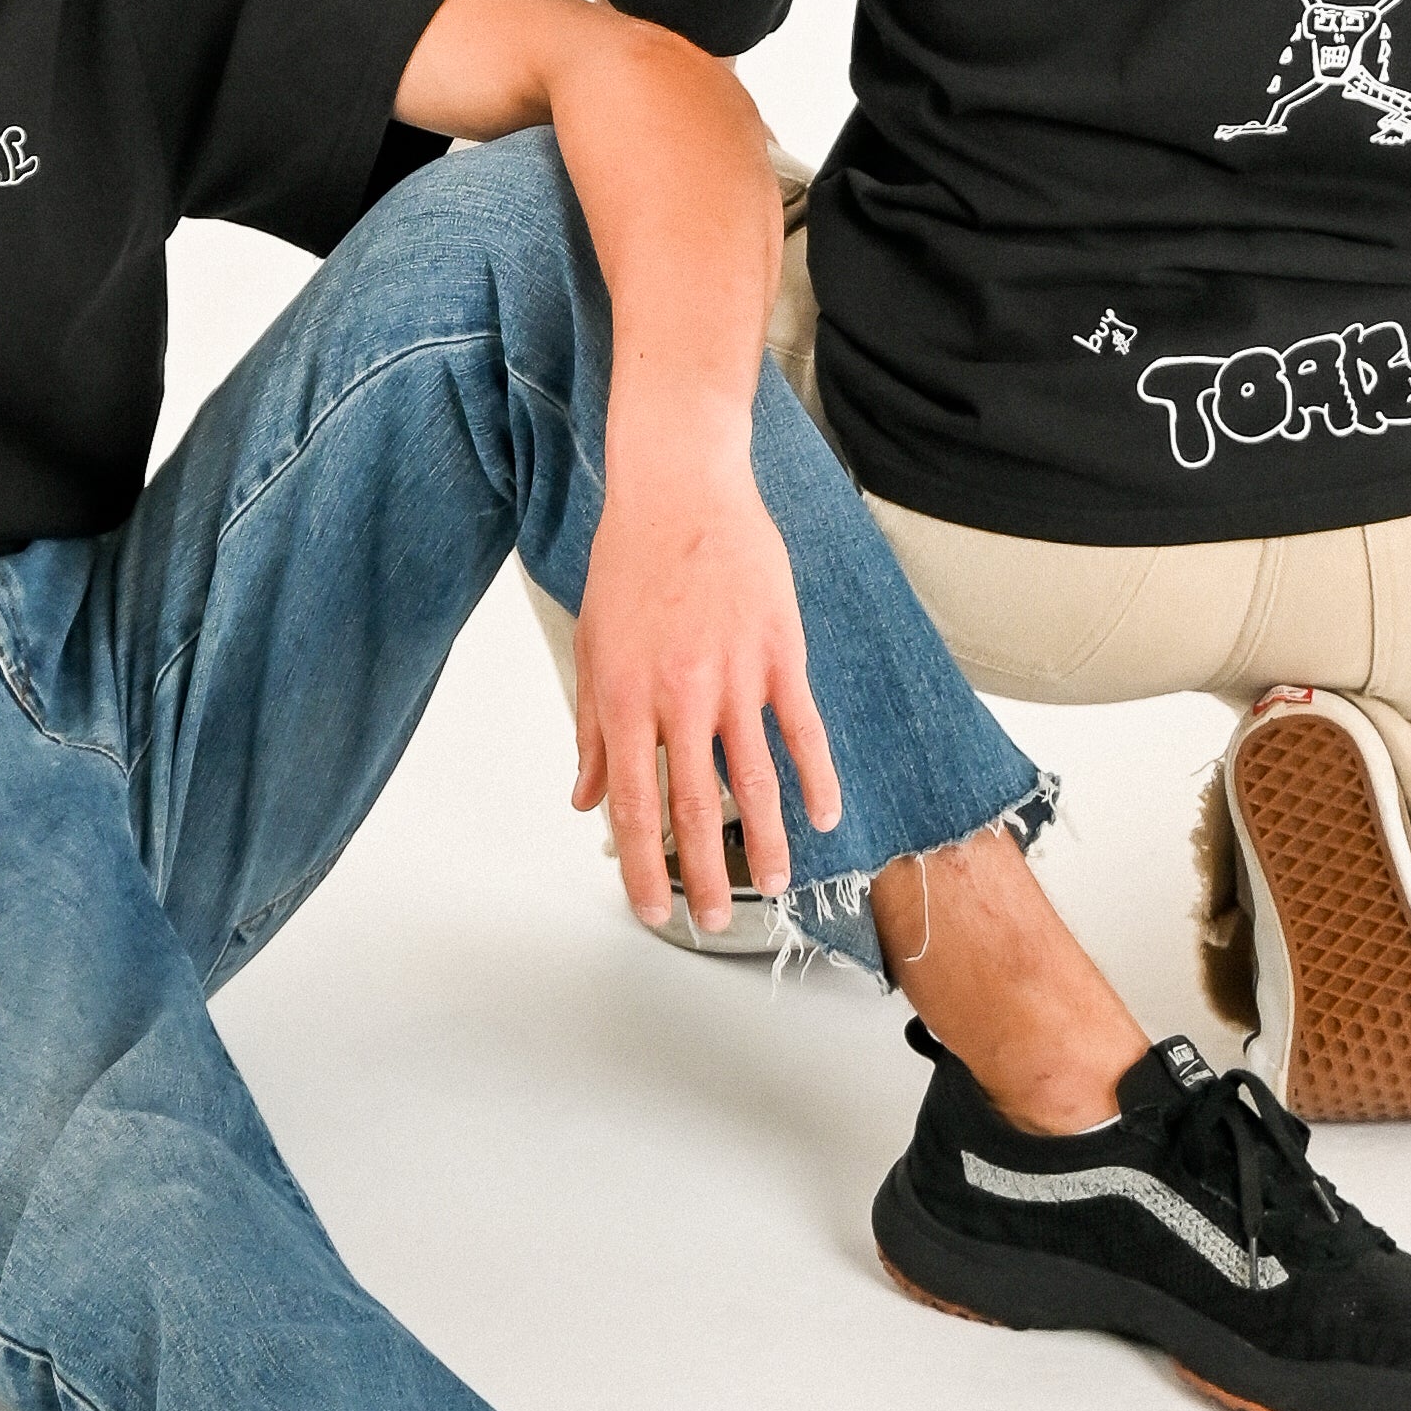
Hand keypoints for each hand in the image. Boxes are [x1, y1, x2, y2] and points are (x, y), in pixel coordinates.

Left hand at [568, 431, 840, 932]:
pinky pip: (802, 729)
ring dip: (763, 841)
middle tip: (715, 922)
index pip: (634, 805)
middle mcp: (679, 696)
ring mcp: (735, 675)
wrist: (680, 488)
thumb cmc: (629, 563)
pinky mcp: (779, 652)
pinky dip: (816, 777)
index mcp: (625, 697)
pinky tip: (824, 815)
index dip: (641, 866)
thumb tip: (586, 798)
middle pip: (694, 807)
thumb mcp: (593, 647)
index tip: (650, 909)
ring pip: (753, 780)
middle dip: (705, 875)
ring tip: (773, 886)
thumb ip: (594, 731)